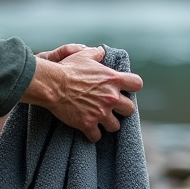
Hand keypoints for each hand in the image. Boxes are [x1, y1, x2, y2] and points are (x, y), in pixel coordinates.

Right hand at [21, 46, 143, 142]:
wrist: (52, 84)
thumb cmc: (68, 68)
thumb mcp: (84, 55)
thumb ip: (96, 54)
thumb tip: (102, 52)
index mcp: (113, 79)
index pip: (137, 84)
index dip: (131, 87)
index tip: (124, 89)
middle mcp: (111, 97)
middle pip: (130, 110)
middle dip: (122, 110)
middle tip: (112, 107)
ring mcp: (100, 113)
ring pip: (115, 126)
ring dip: (108, 124)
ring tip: (101, 120)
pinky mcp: (88, 124)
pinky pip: (97, 136)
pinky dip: (93, 134)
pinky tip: (89, 129)